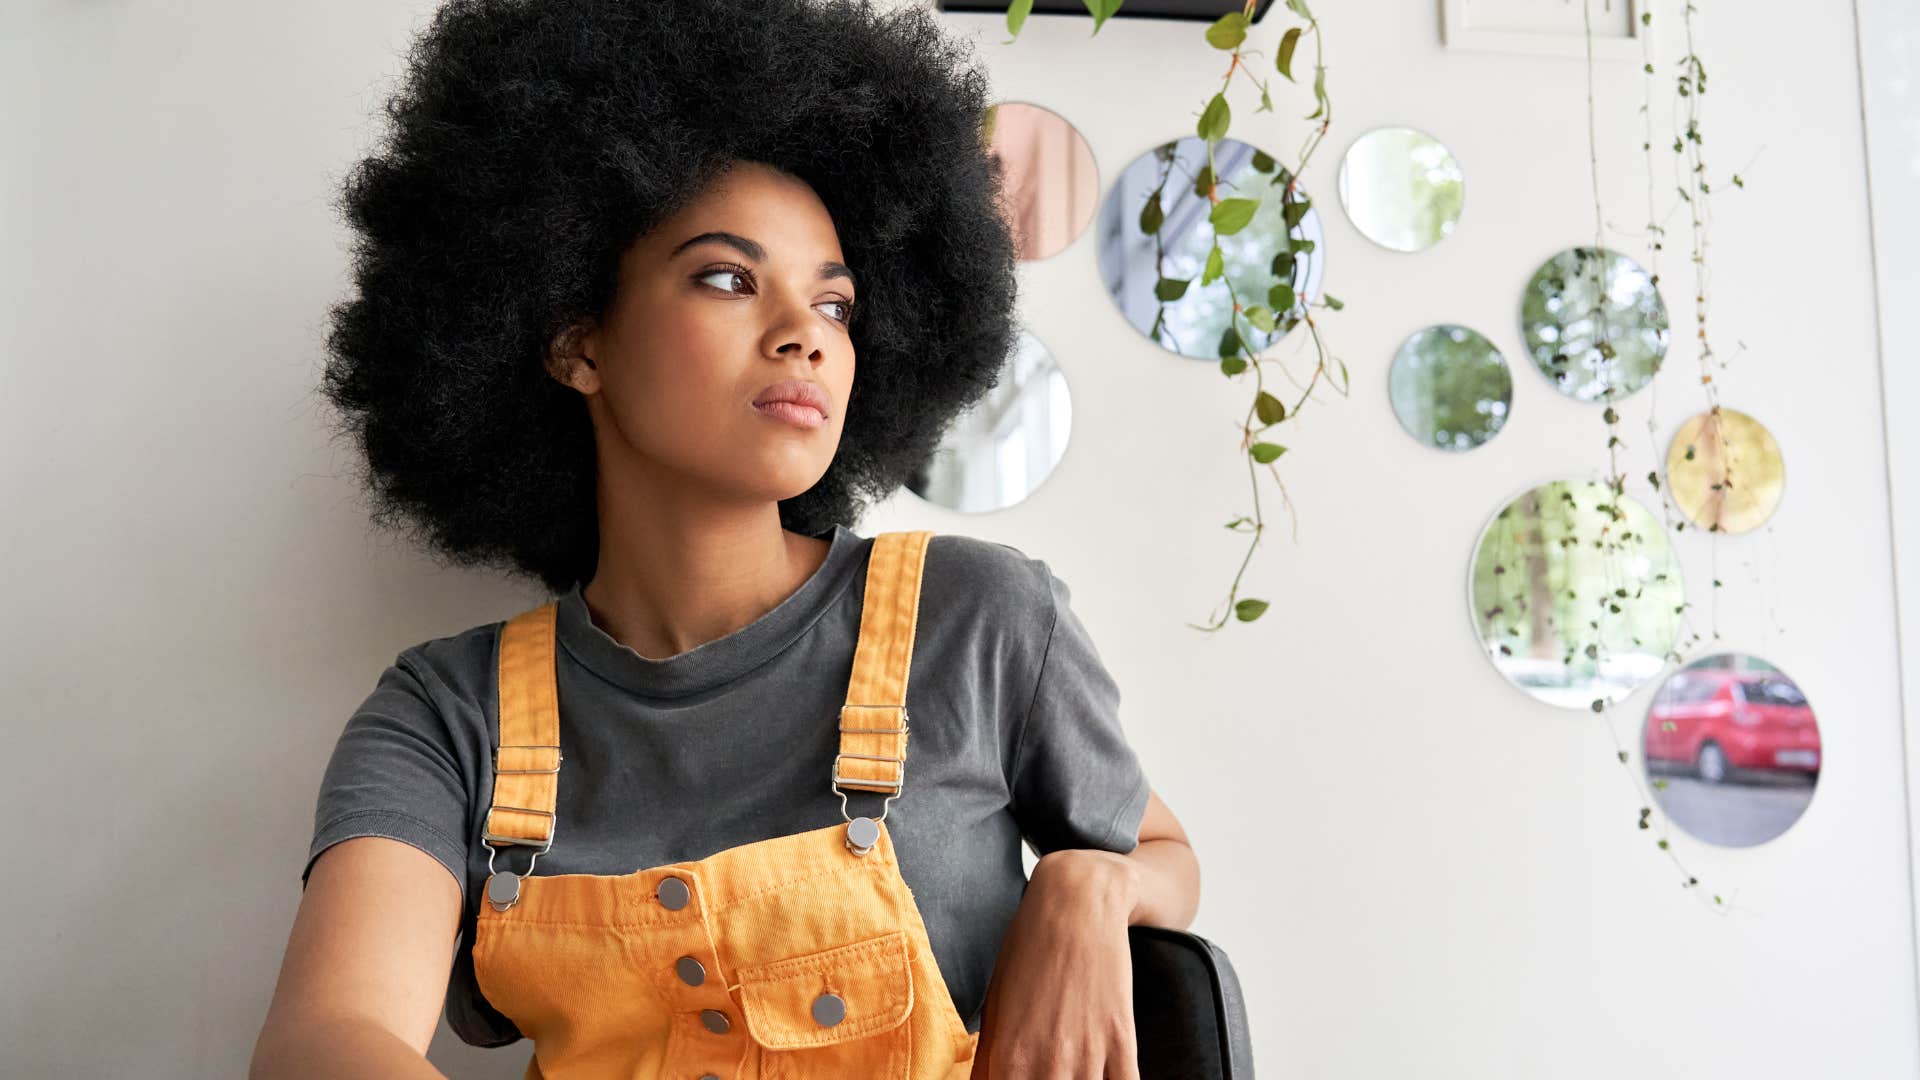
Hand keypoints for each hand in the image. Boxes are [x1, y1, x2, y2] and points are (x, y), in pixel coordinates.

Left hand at [973, 850, 1138, 1078]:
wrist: (1076, 903)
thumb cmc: (1028, 950)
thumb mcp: (995, 1004)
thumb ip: (988, 1058)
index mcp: (1009, 1057)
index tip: (1018, 1078)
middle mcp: (1047, 1063)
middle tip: (1046, 1072)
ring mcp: (1088, 1055)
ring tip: (1072, 1071)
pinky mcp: (1122, 1041)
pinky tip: (1105, 1075)